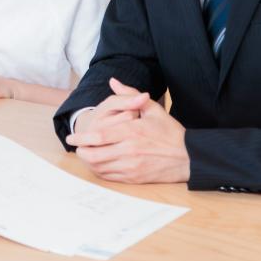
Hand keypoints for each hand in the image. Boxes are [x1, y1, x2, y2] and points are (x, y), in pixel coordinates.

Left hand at [66, 78, 189, 183]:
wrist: (188, 157)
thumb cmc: (169, 132)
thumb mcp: (152, 108)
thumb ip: (130, 95)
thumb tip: (113, 81)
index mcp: (132, 131)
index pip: (99, 136)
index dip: (82, 138)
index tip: (71, 138)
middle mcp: (130, 150)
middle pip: (95, 155)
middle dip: (81, 152)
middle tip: (77, 148)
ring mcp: (132, 167)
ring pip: (100, 168)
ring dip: (88, 162)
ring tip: (85, 155)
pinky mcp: (134, 178)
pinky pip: (110, 177)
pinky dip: (100, 171)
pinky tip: (98, 165)